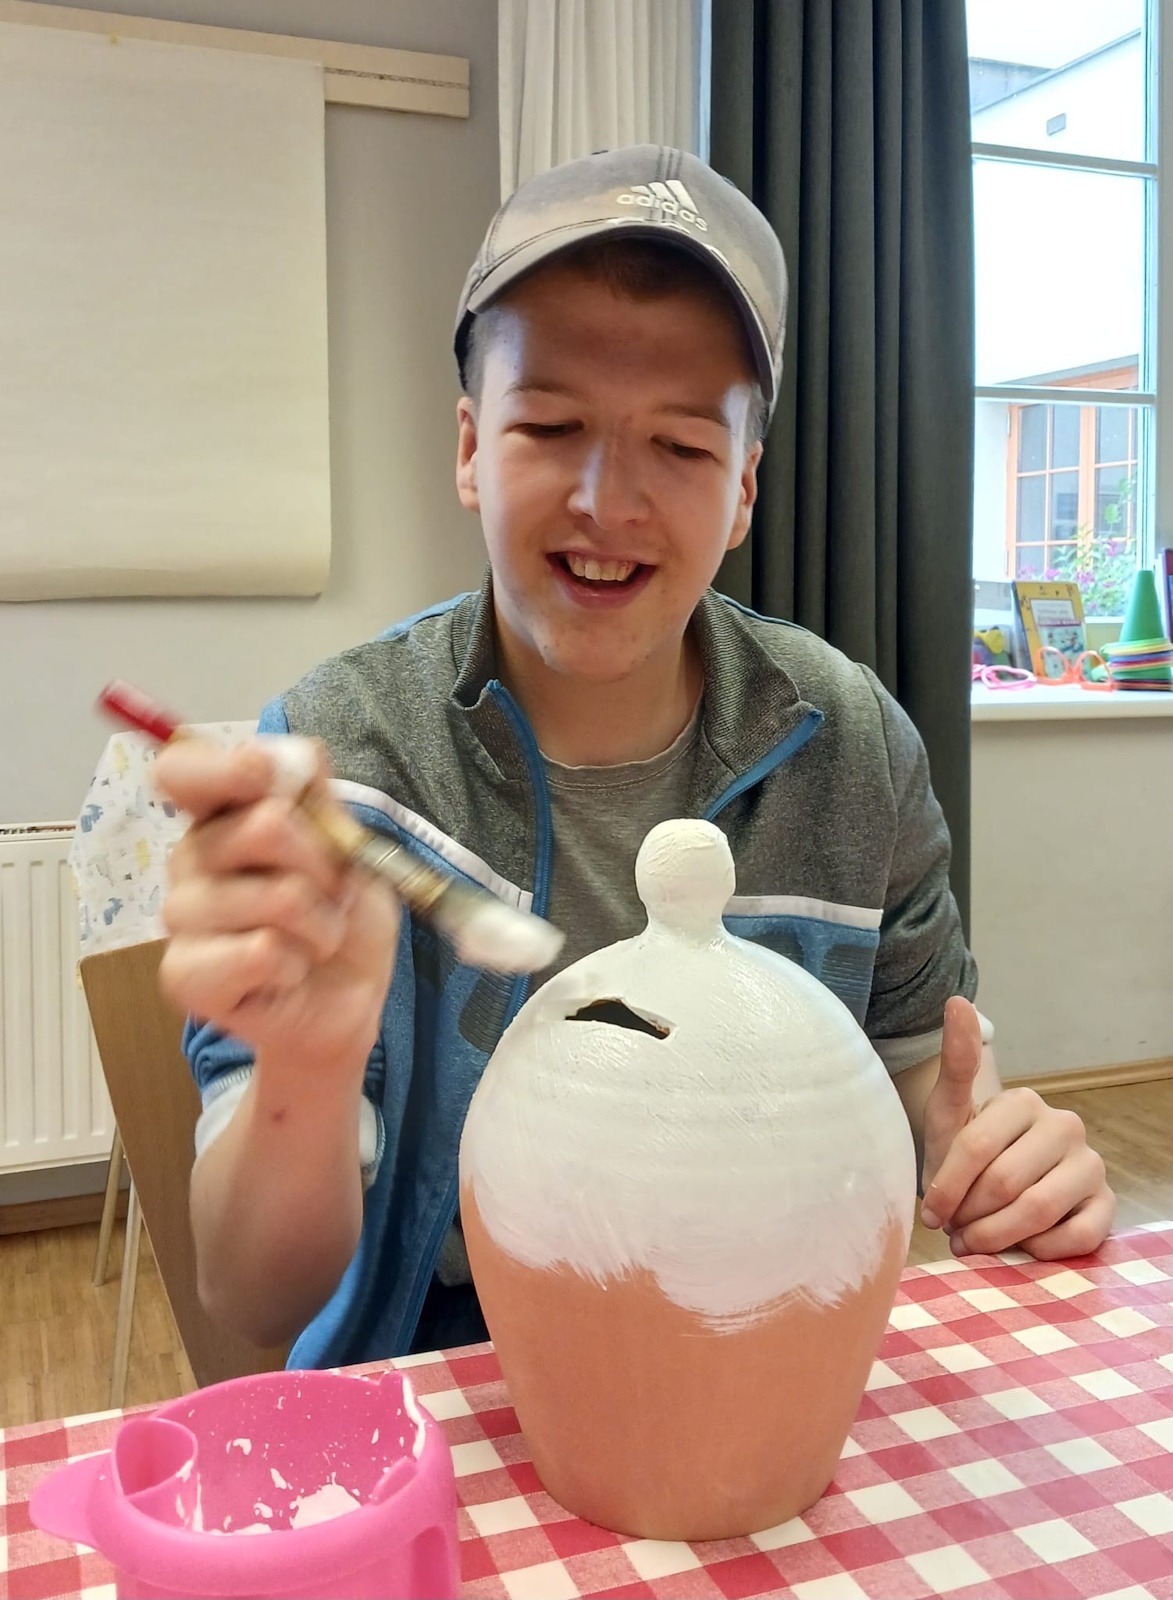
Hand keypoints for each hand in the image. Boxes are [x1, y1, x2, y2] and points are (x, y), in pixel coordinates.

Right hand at [153, 738, 399, 1071]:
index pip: (184, 770)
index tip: (265, 778)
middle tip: (331, 894)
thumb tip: (299, 758)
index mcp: (223, 815)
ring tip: (315, 940)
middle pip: (267, 825)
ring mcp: (182, 916)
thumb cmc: (342, 917)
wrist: (350, 997)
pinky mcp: (183, 975)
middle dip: (327, 865)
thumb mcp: (352, 849)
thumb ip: (321, 801)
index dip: (224, 767)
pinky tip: (288, 973)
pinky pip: (260, 951)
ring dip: (322, 924)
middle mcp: (192, 857)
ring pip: (279, 896)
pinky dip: (297, 963)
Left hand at [919, 997, 1114, 1259]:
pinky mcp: (1106, 1203)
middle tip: (956, 1228)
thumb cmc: (967, 1152)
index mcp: (1025, 1100)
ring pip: (1038, 1212)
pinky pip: (1076, 1237)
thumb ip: (956, 1060)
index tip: (931, 1213)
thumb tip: (958, 1000)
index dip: (947, 1188)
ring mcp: (1091, 1164)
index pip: (975, 1149)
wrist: (995, 1183)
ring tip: (977, 1240)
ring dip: (999, 1237)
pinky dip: (1040, 1250)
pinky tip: (1021, 1247)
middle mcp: (1066, 1126)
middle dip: (971, 1215)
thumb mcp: (948, 1110)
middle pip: (1005, 1184)